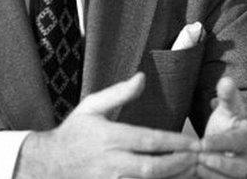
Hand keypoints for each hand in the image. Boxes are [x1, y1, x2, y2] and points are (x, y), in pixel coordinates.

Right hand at [15, 73, 198, 178]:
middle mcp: (112, 162)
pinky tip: (172, 178)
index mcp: (110, 137)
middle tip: (200, 158)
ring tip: (193, 170)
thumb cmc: (73, 133)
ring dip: (172, 177)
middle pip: (153, 168)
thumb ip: (119, 93)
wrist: (46, 165)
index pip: (149, 140)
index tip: (196, 142)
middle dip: (179, 164)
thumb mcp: (91, 106)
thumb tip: (142, 77)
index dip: (175, 142)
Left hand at [197, 77, 246, 177]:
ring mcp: (240, 174)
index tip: (203, 143)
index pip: (236, 141)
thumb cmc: (230, 125)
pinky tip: (190, 175)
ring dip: (211, 175)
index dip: (220, 143)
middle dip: (216, 163)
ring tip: (193, 167)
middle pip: (236, 166)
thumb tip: (226, 81)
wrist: (240, 149)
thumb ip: (227, 96)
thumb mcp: (230, 109)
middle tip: (197, 158)